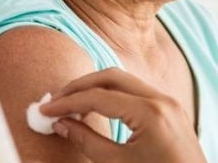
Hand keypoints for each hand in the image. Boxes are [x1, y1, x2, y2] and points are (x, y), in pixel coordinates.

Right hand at [39, 68, 205, 162]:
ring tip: (72, 105)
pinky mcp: (171, 111)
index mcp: (150, 113)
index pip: (99, 96)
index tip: (45, 111)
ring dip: (96, 88)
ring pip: (125, 81)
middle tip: (56, 101)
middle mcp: (162, 100)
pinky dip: (114, 95)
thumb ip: (87, 142)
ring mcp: (169, 103)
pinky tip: (97, 108)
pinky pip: (137, 92)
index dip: (67, 102)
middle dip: (80, 87)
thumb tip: (61, 124)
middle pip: (111, 77)